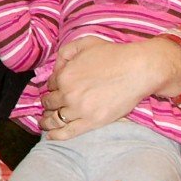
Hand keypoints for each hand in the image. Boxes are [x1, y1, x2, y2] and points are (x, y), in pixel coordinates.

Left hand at [40, 35, 180, 139]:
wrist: (137, 70)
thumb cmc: (112, 54)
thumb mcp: (83, 43)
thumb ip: (64, 53)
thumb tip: (56, 69)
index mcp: (63, 75)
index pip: (50, 85)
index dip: (52, 87)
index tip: (55, 90)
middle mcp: (68, 94)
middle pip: (50, 103)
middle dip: (47, 104)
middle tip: (47, 106)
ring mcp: (80, 110)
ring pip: (56, 118)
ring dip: (47, 121)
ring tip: (44, 123)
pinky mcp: (93, 122)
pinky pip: (69, 132)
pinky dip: (57, 135)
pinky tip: (50, 136)